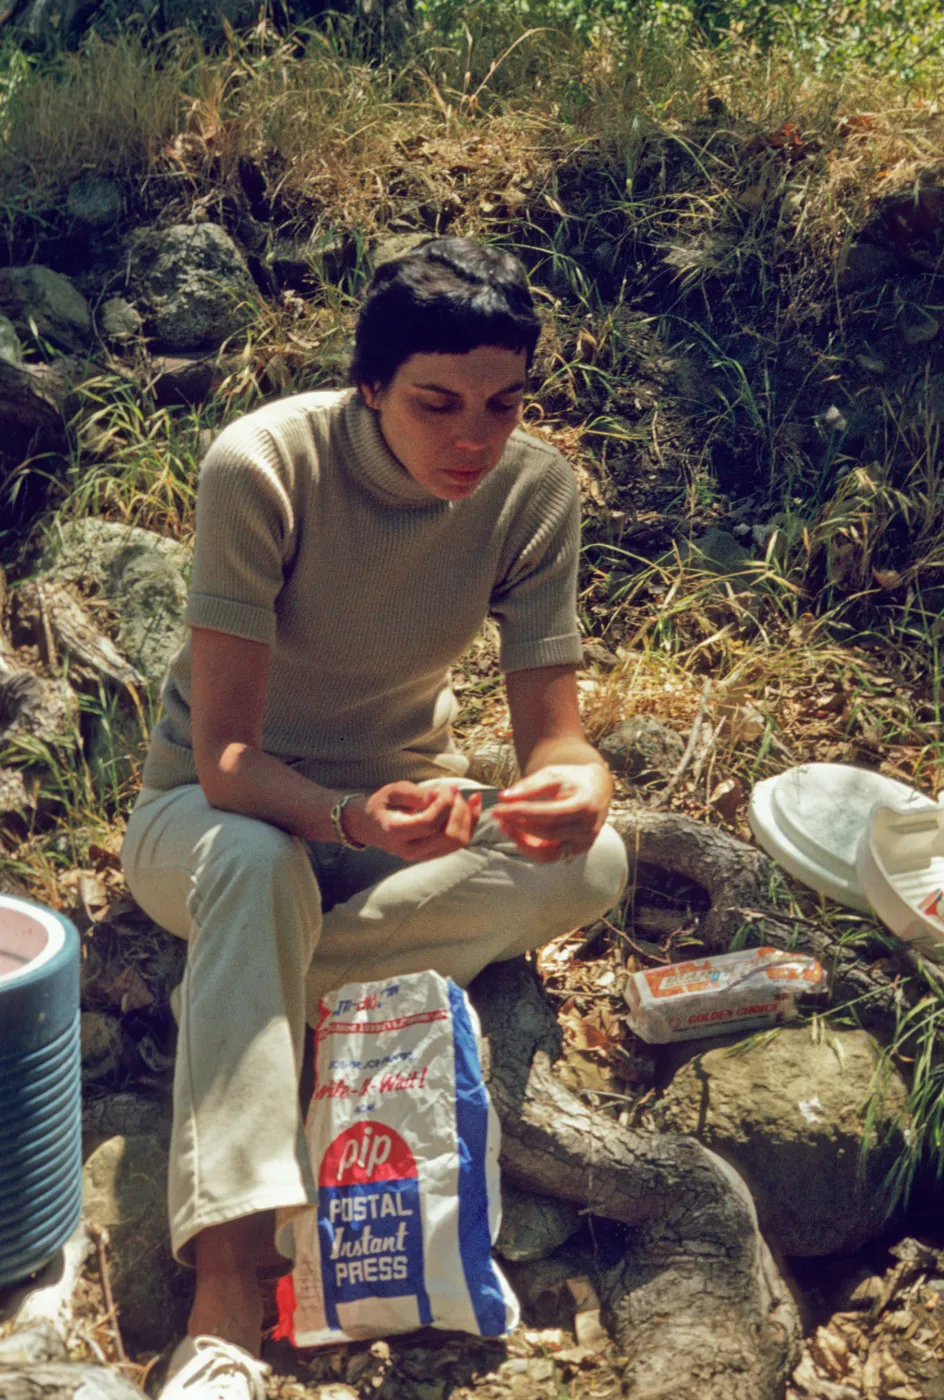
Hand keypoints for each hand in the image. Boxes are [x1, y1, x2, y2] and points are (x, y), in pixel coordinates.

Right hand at [344, 781, 481, 862]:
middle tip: (454, 790)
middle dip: (459, 810)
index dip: (445, 803)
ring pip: (457, 842)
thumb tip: (440, 795)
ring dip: (466, 817)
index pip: (430, 824)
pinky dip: (468, 824)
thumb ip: (417, 794)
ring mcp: (422, 856)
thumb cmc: (381, 804)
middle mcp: (410, 850)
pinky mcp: (431, 854)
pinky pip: (457, 843)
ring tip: (462, 797)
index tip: (446, 787)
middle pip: (448, 836)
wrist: (368, 825)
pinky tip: (470, 806)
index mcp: (396, 832)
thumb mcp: (393, 791)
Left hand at [492, 763, 611, 863]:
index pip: (549, 814)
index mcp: (585, 806)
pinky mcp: (575, 851)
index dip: (522, 812)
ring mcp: (583, 843)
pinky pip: (548, 856)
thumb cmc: (572, 779)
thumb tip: (503, 798)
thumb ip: (528, 787)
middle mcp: (587, 829)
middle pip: (547, 833)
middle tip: (497, 813)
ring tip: (504, 824)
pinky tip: (516, 833)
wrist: (596, 789)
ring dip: (521, 840)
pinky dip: (530, 848)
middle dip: (518, 825)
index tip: (499, 807)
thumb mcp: (552, 775)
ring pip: (546, 852)